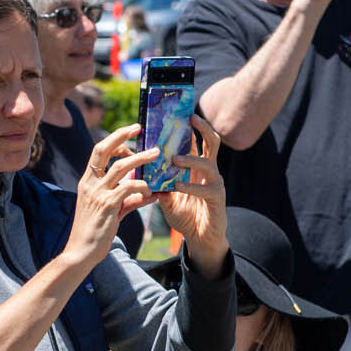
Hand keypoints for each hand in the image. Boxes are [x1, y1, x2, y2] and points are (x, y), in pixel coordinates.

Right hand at [63, 125, 157, 271]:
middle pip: (103, 149)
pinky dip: (143, 187)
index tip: (130, 131)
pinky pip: (129, 188)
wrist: (81, 252)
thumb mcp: (112, 212)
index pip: (98, 152)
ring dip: (140, 158)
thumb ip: (128, 200)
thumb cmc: (95, 233)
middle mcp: (89, 183)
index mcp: (87, 182)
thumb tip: (149, 194)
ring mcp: (97, 193)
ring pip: (120, 166)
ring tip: (156, 154)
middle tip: (139, 128)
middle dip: (121, 135)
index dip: (114, 138)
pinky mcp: (107, 205)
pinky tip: (153, 192)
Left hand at [155, 116, 227, 273]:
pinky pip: (206, 189)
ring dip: (191, 159)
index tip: (178, 111)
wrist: (201, 239)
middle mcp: (209, 172)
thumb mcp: (166, 196)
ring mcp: (215, 184)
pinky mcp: (217, 200)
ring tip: (174, 159)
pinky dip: (191, 187)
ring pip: (209, 164)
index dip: (189, 126)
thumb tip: (133, 161)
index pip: (196, 140)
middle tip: (190, 117)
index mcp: (197, 167)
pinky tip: (178, 187)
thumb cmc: (185, 215)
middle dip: (202, 128)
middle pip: (211, 142)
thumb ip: (155, 179)